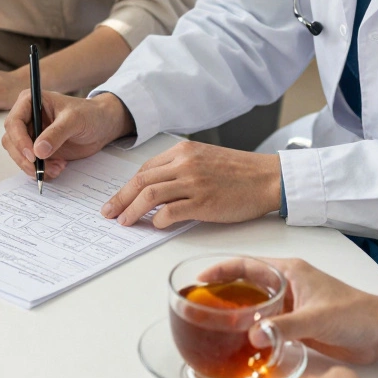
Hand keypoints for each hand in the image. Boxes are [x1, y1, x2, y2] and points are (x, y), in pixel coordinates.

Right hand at [1, 91, 133, 179]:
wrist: (101, 126)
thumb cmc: (89, 114)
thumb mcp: (74, 120)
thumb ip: (56, 134)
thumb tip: (38, 151)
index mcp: (30, 102)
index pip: (14, 122)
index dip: (19, 140)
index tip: (33, 155)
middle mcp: (26, 118)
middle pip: (11, 141)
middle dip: (25, 158)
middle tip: (40, 169)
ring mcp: (30, 135)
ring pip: (18, 155)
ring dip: (33, 167)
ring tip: (57, 168)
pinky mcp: (37, 149)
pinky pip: (30, 164)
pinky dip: (41, 171)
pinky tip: (58, 168)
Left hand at [100, 141, 281, 227]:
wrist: (268, 178)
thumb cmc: (239, 172)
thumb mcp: (205, 159)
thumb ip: (180, 169)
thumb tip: (155, 190)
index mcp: (182, 152)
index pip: (144, 169)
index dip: (127, 186)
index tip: (118, 199)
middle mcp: (185, 164)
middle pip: (140, 181)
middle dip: (120, 199)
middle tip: (109, 213)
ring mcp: (194, 182)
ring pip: (149, 196)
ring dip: (132, 211)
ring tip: (125, 222)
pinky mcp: (204, 202)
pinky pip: (171, 212)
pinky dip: (158, 220)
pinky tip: (156, 225)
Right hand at [202, 257, 377, 364]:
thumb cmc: (357, 314)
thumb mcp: (317, 318)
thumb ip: (284, 327)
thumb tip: (253, 335)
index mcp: (290, 271)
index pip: (246, 264)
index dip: (221, 269)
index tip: (200, 280)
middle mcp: (286, 285)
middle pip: (244, 283)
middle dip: (221, 291)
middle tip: (200, 304)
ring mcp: (289, 305)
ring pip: (253, 304)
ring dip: (235, 312)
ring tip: (213, 323)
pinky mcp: (294, 324)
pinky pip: (264, 324)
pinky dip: (250, 330)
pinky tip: (238, 340)